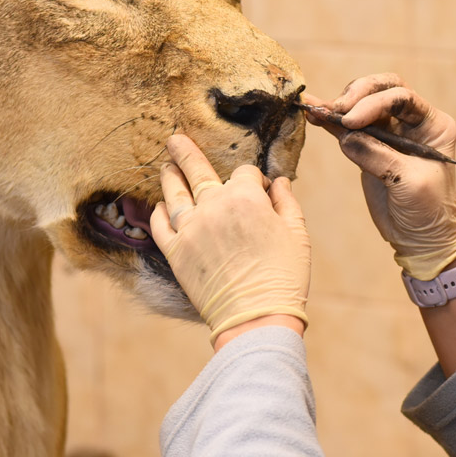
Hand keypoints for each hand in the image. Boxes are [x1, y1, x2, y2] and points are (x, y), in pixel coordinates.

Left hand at [150, 135, 310, 345]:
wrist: (256, 317)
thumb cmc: (283, 276)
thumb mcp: (297, 234)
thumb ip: (286, 202)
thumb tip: (278, 182)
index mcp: (246, 197)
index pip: (244, 173)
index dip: (253, 178)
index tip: (259, 189)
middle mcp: (214, 206)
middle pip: (197, 170)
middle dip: (185, 152)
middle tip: (174, 139)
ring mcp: (191, 228)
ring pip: (173, 193)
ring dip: (169, 177)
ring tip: (165, 167)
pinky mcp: (175, 252)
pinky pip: (160, 225)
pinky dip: (158, 212)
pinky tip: (159, 206)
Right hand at [305, 73, 455, 279]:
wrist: (420, 238)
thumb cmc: (427, 210)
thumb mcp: (408, 182)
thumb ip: (377, 154)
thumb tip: (345, 136)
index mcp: (432, 124)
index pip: (401, 97)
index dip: (374, 103)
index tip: (351, 121)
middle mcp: (412, 122)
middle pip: (381, 90)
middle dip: (357, 94)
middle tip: (336, 110)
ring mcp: (389, 132)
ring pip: (361, 104)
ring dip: (339, 105)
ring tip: (318, 112)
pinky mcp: (368, 146)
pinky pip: (346, 127)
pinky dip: (330, 120)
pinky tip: (311, 112)